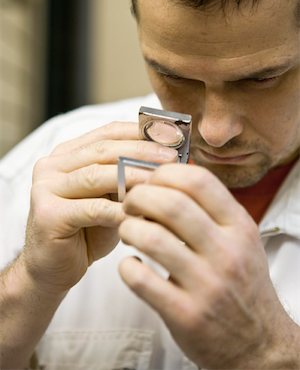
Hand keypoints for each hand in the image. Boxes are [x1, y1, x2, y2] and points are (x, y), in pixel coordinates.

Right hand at [23, 122, 177, 294]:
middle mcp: (52, 165)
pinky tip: (143, 213)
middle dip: (141, 151)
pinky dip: (121, 210)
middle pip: (104, 150)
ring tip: (162, 182)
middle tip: (172, 157)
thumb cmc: (87, 232)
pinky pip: (94, 208)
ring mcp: (45, 188)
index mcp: (67, 154)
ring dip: (134, 177)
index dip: (141, 132)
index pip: (107, 132)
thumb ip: (128, 177)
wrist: (53, 270)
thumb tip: (171, 160)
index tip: (172, 136)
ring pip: (98, 175)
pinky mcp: (48, 214)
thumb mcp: (111, 198)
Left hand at [119, 163, 299, 368]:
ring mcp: (207, 285)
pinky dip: (127, 266)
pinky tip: (133, 265)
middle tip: (130, 204)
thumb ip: (211, 209)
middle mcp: (226, 252)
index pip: (198, 180)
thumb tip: (166, 178)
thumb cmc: (241, 282)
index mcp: (239, 226)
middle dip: (139, 197)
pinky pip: (140, 279)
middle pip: (170, 203)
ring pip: (151, 238)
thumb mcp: (241, 238)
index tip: (151, 182)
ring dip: (129, 228)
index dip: (164, 174)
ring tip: (129, 232)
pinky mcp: (186, 314)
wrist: (258, 342)